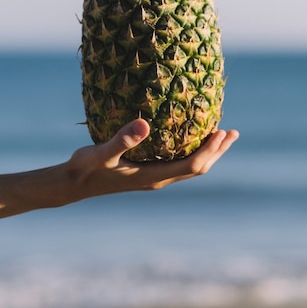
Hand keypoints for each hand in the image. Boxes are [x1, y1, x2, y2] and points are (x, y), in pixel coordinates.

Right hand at [63, 119, 238, 200]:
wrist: (74, 183)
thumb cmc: (86, 167)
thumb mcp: (102, 152)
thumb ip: (122, 139)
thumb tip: (144, 124)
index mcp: (153, 176)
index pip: (191, 165)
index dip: (209, 150)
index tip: (221, 131)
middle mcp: (157, 178)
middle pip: (197, 168)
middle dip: (216, 151)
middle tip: (232, 133)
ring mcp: (152, 176)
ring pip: (189, 166)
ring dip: (207, 152)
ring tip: (219, 135)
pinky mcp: (146, 171)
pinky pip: (176, 162)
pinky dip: (190, 150)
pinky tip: (185, 136)